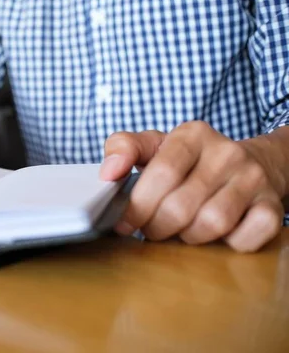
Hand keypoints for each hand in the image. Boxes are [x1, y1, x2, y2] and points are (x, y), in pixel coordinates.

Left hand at [100, 121, 283, 251]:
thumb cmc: (190, 161)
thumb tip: (108, 173)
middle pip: (180, 206)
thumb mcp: (155, 145)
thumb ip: (124, 149)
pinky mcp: (271, 206)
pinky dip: (225, 245)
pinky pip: (245, 238)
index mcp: (192, 134)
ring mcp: (253, 179)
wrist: (252, 163)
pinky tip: (216, 235)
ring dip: (188, 237)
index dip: (138, 204)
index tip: (124, 223)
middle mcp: (226, 153)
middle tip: (150, 229)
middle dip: (156, 227)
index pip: (161, 173)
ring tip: (180, 230)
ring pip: (211, 224)